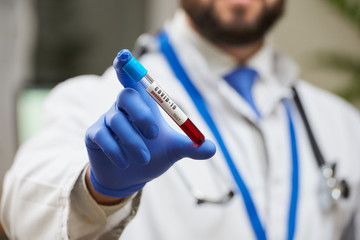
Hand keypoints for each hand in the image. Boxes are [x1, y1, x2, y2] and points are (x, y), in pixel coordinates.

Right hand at [85, 49, 215, 197]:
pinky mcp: (94, 135)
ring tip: (144, 158)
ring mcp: (106, 120)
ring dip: (133, 142)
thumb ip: (191, 147)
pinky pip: (103, 137)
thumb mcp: (173, 151)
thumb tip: (212, 148)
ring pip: (117, 121)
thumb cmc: (151, 156)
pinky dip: (117, 151)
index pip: (134, 80)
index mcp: (143, 104)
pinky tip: (125, 163)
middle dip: (141, 114)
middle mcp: (123, 108)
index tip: (125, 56)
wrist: (129, 178)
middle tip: (154, 134)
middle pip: (127, 96)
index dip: (127, 66)